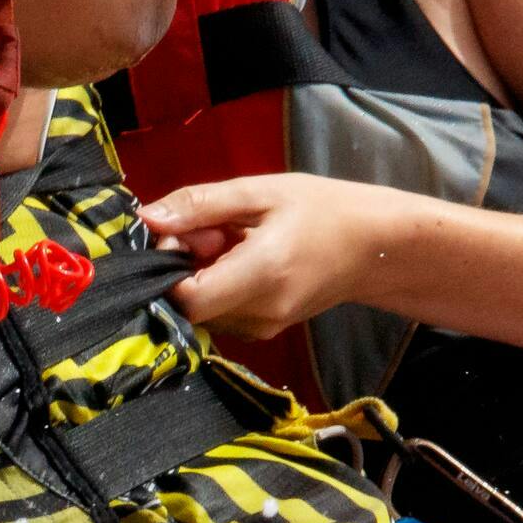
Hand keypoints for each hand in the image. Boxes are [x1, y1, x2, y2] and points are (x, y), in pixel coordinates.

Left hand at [144, 171, 416, 341]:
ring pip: (204, 311)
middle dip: (186, 268)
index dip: (169, 268)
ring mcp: (264, 328)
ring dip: (203, 277)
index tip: (182, 236)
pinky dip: (220, 288)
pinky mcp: (265, 332)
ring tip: (233, 242)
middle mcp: (261, 312)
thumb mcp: (261, 191)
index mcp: (262, 273)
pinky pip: (222, 314)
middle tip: (212, 231)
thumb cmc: (323, 210)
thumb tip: (146, 218)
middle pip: (191, 305)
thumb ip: (200, 205)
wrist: (376, 246)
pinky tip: (242, 260)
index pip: (187, 299)